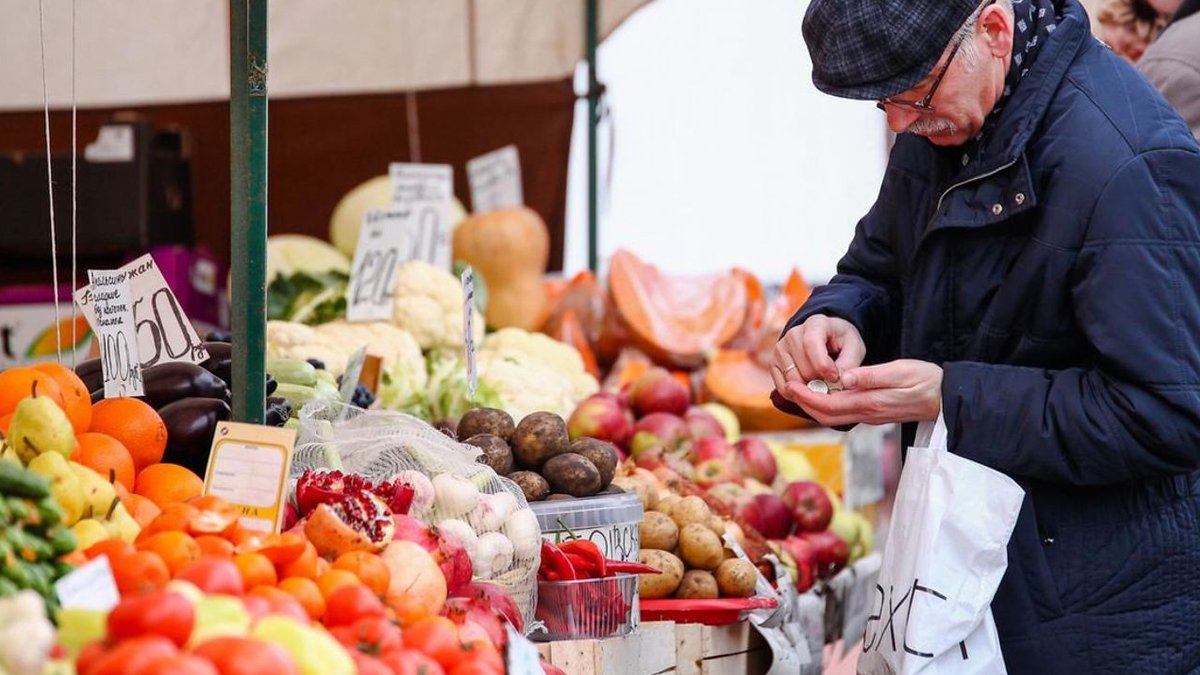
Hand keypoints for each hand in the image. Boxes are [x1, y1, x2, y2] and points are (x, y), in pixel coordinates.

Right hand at [771, 315, 865, 398]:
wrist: (828, 339)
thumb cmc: (843, 343)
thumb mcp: (854, 348)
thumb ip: (849, 364)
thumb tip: (840, 382)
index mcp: (815, 323)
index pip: (811, 344)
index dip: (823, 365)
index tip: (835, 378)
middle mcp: (793, 334)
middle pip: (803, 367)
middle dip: (820, 381)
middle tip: (832, 385)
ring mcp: (780, 348)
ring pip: (792, 380)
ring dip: (809, 389)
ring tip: (823, 387)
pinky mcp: (773, 363)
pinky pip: (782, 387)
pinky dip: (797, 395)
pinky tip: (810, 391)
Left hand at [780, 359, 942, 425]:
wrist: (946, 398)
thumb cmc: (926, 381)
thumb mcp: (900, 371)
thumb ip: (871, 376)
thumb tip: (845, 378)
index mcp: (869, 402)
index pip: (828, 404)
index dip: (806, 397)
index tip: (790, 385)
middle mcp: (867, 413)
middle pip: (825, 415)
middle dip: (804, 403)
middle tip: (788, 387)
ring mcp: (870, 415)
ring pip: (833, 417)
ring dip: (814, 406)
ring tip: (800, 390)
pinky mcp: (874, 413)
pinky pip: (844, 413)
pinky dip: (828, 405)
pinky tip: (824, 393)